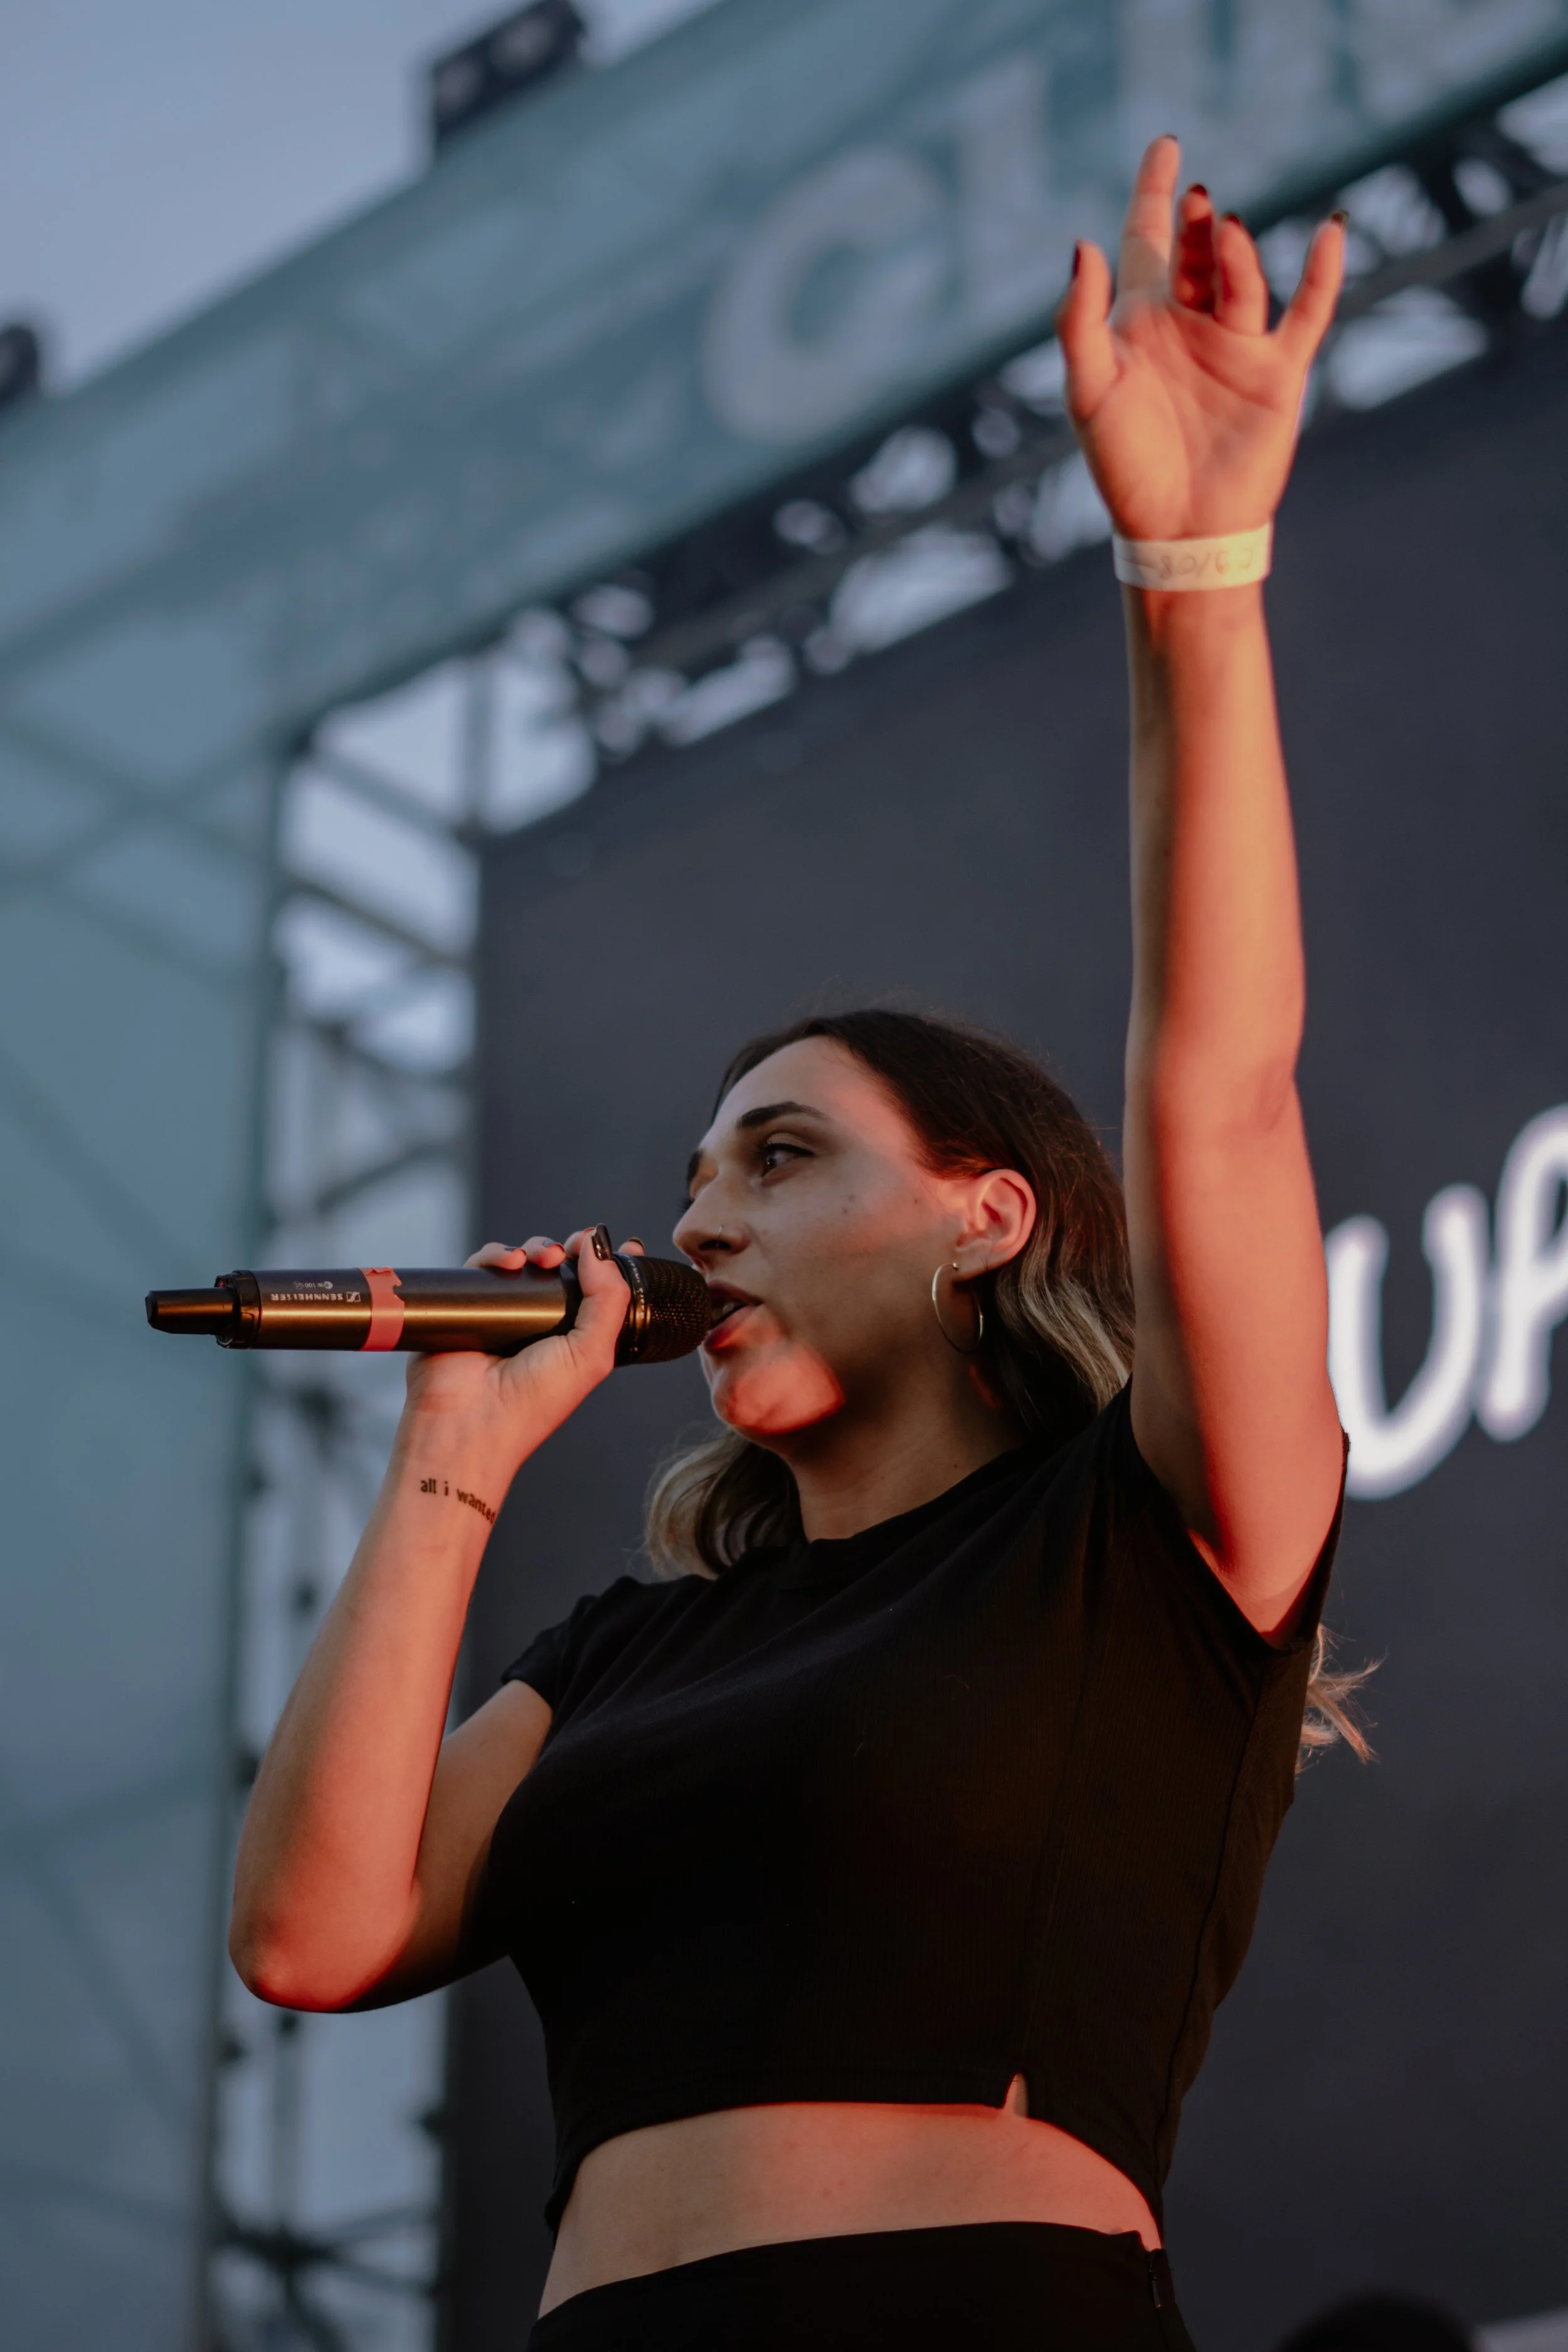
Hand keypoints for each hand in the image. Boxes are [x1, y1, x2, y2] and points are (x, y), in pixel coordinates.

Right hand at [398, 1230, 647, 1467]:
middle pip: (560, 1269)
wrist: (470, 1422)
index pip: (598, 1291)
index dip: (609, 1264)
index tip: (621, 1244)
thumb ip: (608, 1300)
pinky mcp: (470, 1304)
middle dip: (571, 1250)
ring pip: (523, 1261)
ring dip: (538, 1248)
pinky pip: (484, 1266)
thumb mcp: (591, 1354)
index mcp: (576, 1338)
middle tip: (574, 1247)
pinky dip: (498, 1254)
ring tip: (544, 1257)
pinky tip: (511, 1262)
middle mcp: (541, 1324)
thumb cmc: (532, 1402)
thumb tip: (599, 1247)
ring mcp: (504, 1313)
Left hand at [1056, 136, 1343, 541]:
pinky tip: (1329, 231)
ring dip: (1236, 252)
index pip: (1146, 239)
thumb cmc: (1123, 466)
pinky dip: (1323, 273)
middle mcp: (1191, 326)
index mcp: (1140, 324)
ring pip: (1243, 278)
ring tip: (1225, 230)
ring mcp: (1237, 347)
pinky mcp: (1277, 373)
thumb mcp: (1087, 391)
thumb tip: (1083, 243)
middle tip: (1197, 196)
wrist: (1175, 530)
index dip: (1154, 191)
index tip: (1167, 146)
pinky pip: (1309, 313)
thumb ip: (1078, 320)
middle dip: (1195, 222)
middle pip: (1196, 253)